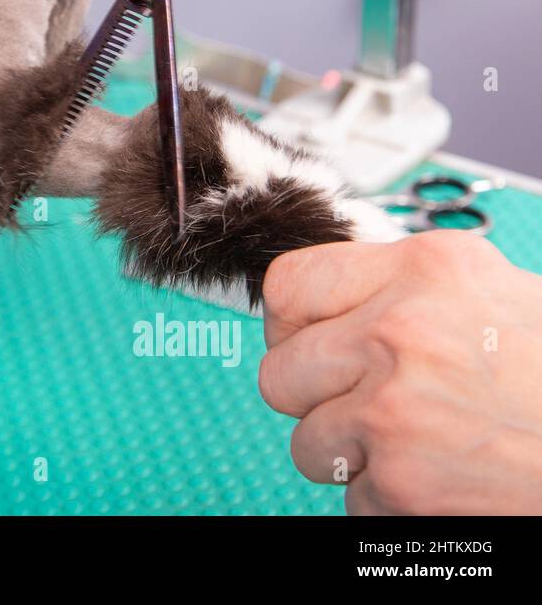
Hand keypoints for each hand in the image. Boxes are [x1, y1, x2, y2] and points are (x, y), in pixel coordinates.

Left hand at [260, 231, 541, 513]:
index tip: (308, 342)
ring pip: (307, 443)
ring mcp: (393, 412)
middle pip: (279, 374)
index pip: (286, 287)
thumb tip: (324, 303)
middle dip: (314, 396)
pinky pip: (352, 496)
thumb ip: (398, 289)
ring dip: (351, 452)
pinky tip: (445, 475)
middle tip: (362, 402)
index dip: (291, 324)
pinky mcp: (403, 485)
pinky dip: (389, 497)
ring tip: (418, 442)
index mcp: (421, 271)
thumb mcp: (488, 290)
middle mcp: (398, 334)